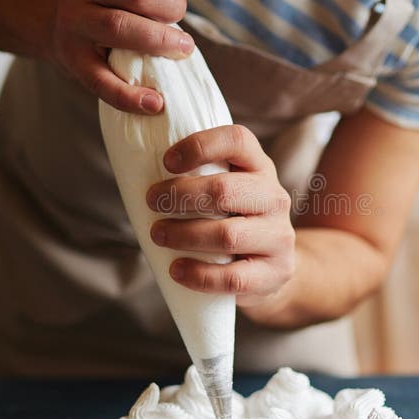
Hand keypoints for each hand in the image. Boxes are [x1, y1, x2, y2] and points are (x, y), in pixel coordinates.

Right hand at [51, 0, 193, 112]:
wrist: (60, 22)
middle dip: (172, 8)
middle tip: (180, 23)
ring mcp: (72, 22)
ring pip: (120, 28)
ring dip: (160, 42)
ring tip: (181, 50)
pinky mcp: (72, 60)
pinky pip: (102, 81)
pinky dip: (130, 96)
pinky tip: (155, 103)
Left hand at [146, 125, 295, 300]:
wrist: (274, 266)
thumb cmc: (234, 221)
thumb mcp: (228, 191)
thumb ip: (199, 177)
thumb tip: (140, 169)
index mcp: (260, 167)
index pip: (237, 141)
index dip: (200, 146)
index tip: (166, 161)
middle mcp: (275, 198)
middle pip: (225, 190)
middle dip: (179, 196)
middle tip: (152, 202)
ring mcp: (279, 236)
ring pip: (227, 235)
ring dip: (183, 235)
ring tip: (158, 235)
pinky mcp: (276, 272)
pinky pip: (233, 277)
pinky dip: (199, 274)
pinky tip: (177, 270)